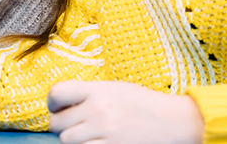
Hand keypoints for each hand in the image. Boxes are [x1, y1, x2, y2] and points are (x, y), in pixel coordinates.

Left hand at [47, 81, 203, 143]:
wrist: (173, 121)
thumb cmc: (144, 103)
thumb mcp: (116, 88)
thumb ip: (90, 94)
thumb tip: (62, 103)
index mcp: (98, 90)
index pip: (57, 93)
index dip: (52, 102)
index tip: (57, 107)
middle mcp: (98, 110)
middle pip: (57, 122)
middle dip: (60, 125)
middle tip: (70, 125)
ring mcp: (104, 132)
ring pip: (67, 140)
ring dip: (72, 140)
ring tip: (85, 135)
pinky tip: (94, 142)